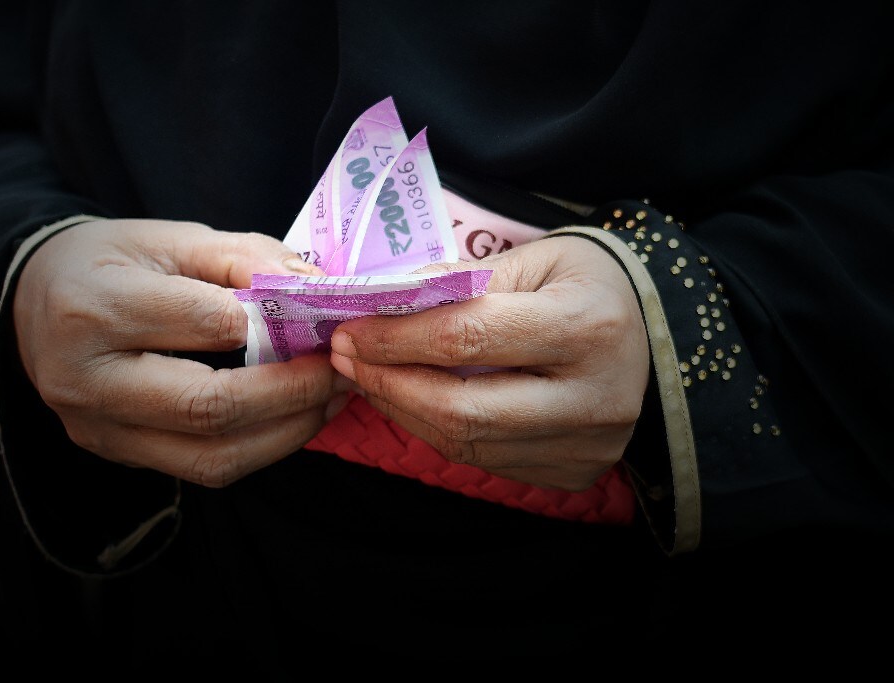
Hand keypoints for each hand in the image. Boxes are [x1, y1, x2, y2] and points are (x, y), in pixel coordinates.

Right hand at [13, 218, 349, 485]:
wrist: (34, 300)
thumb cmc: (109, 261)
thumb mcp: (172, 238)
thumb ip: (245, 258)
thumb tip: (318, 288)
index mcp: (93, 306)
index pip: (206, 323)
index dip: (279, 325)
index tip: (329, 319)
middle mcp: (86, 380)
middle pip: (209, 406)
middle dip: (294, 392)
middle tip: (342, 369)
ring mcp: (98, 429)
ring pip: (212, 456)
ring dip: (287, 432)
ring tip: (330, 399)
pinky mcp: (117, 455)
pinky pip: (202, 468)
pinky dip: (260, 447)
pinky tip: (293, 418)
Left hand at [328, 234, 649, 490]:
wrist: (657, 334)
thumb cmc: (588, 284)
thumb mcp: (536, 259)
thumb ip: (464, 281)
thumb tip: (383, 301)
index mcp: (586, 328)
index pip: (468, 339)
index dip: (396, 338)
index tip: (349, 328)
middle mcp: (593, 399)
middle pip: (461, 409)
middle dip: (388, 384)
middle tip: (345, 358)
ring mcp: (586, 446)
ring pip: (468, 443)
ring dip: (404, 410)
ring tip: (369, 377)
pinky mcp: (574, 472)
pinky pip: (486, 460)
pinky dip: (438, 431)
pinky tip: (414, 400)